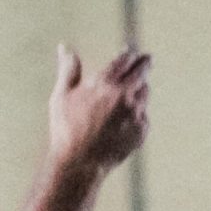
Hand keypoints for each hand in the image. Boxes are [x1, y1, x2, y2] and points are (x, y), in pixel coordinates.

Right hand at [48, 44, 150, 175]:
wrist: (80, 163)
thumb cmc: (66, 129)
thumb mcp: (62, 96)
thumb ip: (68, 69)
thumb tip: (64, 47)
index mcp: (105, 83)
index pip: (125, 60)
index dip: (130, 54)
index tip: (132, 52)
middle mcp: (124, 96)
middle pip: (142, 72)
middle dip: (145, 64)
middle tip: (147, 59)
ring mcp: (135, 114)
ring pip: (145, 93)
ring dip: (141, 88)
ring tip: (136, 89)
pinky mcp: (141, 131)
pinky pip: (144, 116)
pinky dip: (138, 114)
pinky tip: (127, 118)